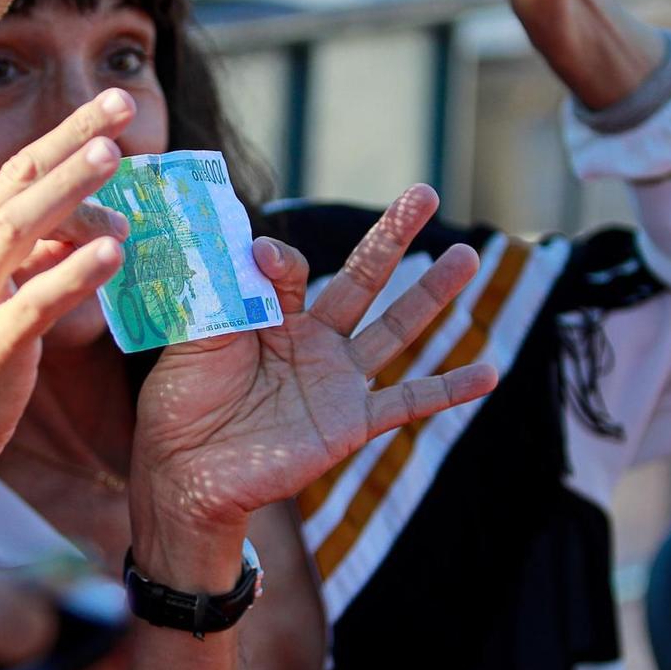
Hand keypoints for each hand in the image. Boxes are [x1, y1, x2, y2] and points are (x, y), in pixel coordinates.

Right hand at [0, 91, 133, 525]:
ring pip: (18, 226)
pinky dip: (73, 274)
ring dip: (71, 188)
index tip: (112, 123)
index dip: (67, 150)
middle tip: (122, 102)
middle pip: (15, 180)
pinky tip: (113, 254)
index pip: (10, 179)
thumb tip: (78, 221)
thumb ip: (18, 252)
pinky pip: (33, 302)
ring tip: (118, 157)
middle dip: (72, 136)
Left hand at [129, 186, 497, 581]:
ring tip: (468, 256)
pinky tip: (489, 372)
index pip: (288, 269)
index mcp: (269, 317)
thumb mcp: (198, 336)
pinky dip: (449, 388)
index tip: (261, 254)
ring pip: (395, 328)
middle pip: (362, 279)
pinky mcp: (350, 423)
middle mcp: (311, 342)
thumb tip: (259, 242)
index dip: (278, 258)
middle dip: (393, 236)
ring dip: (433, 293)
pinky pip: (408, 403)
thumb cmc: (181, 406)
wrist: (185, 476)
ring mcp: (336, 382)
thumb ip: (228, 290)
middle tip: (425, 193)